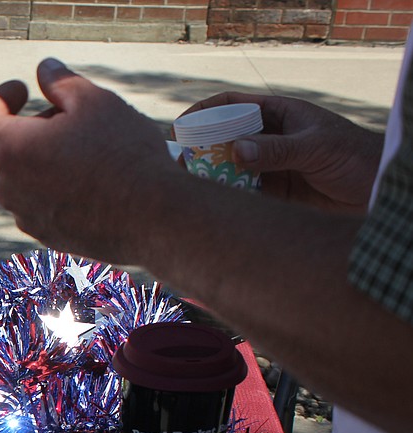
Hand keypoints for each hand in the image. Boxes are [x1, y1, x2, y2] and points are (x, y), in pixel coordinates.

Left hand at [0, 59, 175, 259]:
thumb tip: (45, 70)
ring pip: (28, 176)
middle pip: (10, 146)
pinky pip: (44, 203)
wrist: (154, 219)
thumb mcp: (95, 102)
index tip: (25, 90)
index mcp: (11, 151)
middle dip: (37, 127)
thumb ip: (61, 83)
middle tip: (82, 120)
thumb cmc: (123, 155)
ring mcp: (26, 217)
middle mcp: (8, 189)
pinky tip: (99, 184)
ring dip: (49, 158)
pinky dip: (61, 187)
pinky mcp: (47, 237)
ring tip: (95, 154)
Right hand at [181, 92, 383, 212]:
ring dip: (210, 175)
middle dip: (201, 148)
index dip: (205, 112)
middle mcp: (270, 138)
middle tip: (180, 162)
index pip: (234, 105)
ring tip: (190, 185)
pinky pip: (242, 192)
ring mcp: (270, 166)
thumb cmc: (355, 156)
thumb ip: (276, 150)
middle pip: (225, 138)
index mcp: (280, 115)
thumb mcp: (316, 147)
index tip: (182, 127)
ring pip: (230, 167)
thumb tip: (235, 152)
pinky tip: (213, 202)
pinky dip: (226, 196)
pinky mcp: (273, 193)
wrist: (377, 191)